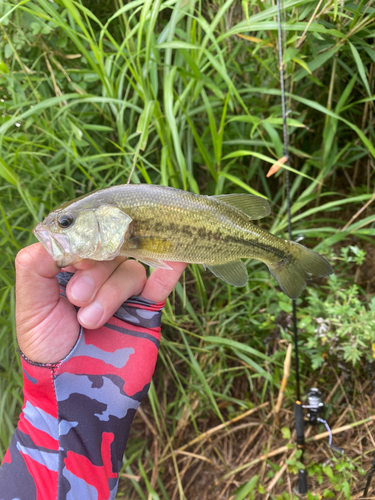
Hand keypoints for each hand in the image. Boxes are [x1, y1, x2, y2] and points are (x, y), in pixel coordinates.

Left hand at [15, 244, 185, 363]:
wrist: (72, 391)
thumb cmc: (47, 348)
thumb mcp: (32, 304)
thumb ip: (37, 264)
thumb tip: (60, 233)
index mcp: (71, 269)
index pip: (84, 238)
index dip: (83, 244)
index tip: (75, 261)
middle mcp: (100, 275)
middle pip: (109, 252)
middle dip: (94, 274)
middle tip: (77, 299)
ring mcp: (125, 292)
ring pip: (130, 270)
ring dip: (112, 291)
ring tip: (91, 320)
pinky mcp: (146, 308)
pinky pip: (162, 282)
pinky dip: (171, 267)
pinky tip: (178, 256)